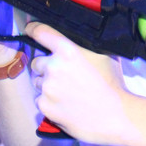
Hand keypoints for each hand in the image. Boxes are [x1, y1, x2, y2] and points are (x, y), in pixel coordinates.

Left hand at [27, 22, 135, 145]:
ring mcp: (47, 87)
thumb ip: (82, 45)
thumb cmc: (112, 84)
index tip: (30, 29)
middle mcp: (54, 66)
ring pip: (38, 82)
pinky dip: (49, 102)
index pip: (41, 32)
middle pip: (37, 62)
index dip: (33, 29)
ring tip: (68, 93)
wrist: (115, 116)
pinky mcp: (44, 105)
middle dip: (47, 68)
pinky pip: (40, 100)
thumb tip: (72, 39)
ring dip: (48, 86)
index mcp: (68, 50)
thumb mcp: (102, 55)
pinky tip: (66, 105)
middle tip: (64, 77)